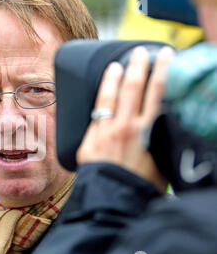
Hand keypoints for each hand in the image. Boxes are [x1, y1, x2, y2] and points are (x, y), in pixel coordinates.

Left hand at [76, 46, 175, 191]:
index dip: (162, 69)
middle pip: (133, 87)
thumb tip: (163, 126)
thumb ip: (160, 139)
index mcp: (147, 130)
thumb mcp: (161, 161)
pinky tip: (98, 96)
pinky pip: (93, 115)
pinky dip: (98, 102)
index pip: (157, 91)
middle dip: (137, 66)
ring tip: (116, 65)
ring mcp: (104, 132)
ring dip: (113, 78)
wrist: (113, 200)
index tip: (165, 55)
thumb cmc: (141, 185)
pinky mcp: (88, 140)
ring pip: (108, 97)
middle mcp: (125, 126)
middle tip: (139, 52)